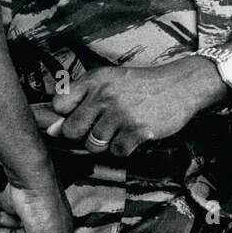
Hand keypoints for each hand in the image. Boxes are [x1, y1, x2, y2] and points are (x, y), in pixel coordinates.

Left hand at [47, 60, 224, 157]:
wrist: (180, 86)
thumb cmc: (140, 86)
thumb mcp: (109, 82)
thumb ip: (81, 101)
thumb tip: (52, 131)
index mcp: (95, 80)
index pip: (59, 104)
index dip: (65, 115)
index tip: (80, 115)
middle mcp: (105, 95)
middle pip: (72, 131)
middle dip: (82, 135)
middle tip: (100, 127)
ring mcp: (121, 114)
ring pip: (93, 145)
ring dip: (104, 143)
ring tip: (119, 129)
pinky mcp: (138, 130)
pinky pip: (117, 152)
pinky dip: (124, 149)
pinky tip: (133, 135)